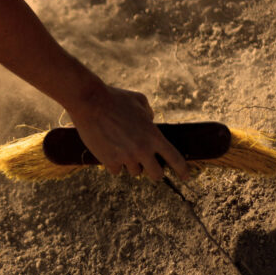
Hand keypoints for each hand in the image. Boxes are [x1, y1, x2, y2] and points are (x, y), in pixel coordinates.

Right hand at [66, 83, 188, 181]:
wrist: (90, 102)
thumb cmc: (115, 98)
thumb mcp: (139, 101)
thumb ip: (149, 114)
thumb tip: (150, 123)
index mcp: (153, 136)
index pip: (175, 159)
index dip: (183, 170)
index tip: (186, 176)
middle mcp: (142, 150)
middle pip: (156, 174)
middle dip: (155, 171)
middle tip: (150, 167)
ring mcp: (125, 157)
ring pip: (135, 172)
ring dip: (132, 164)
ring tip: (122, 149)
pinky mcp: (109, 161)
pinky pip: (116, 170)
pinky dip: (114, 163)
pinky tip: (109, 151)